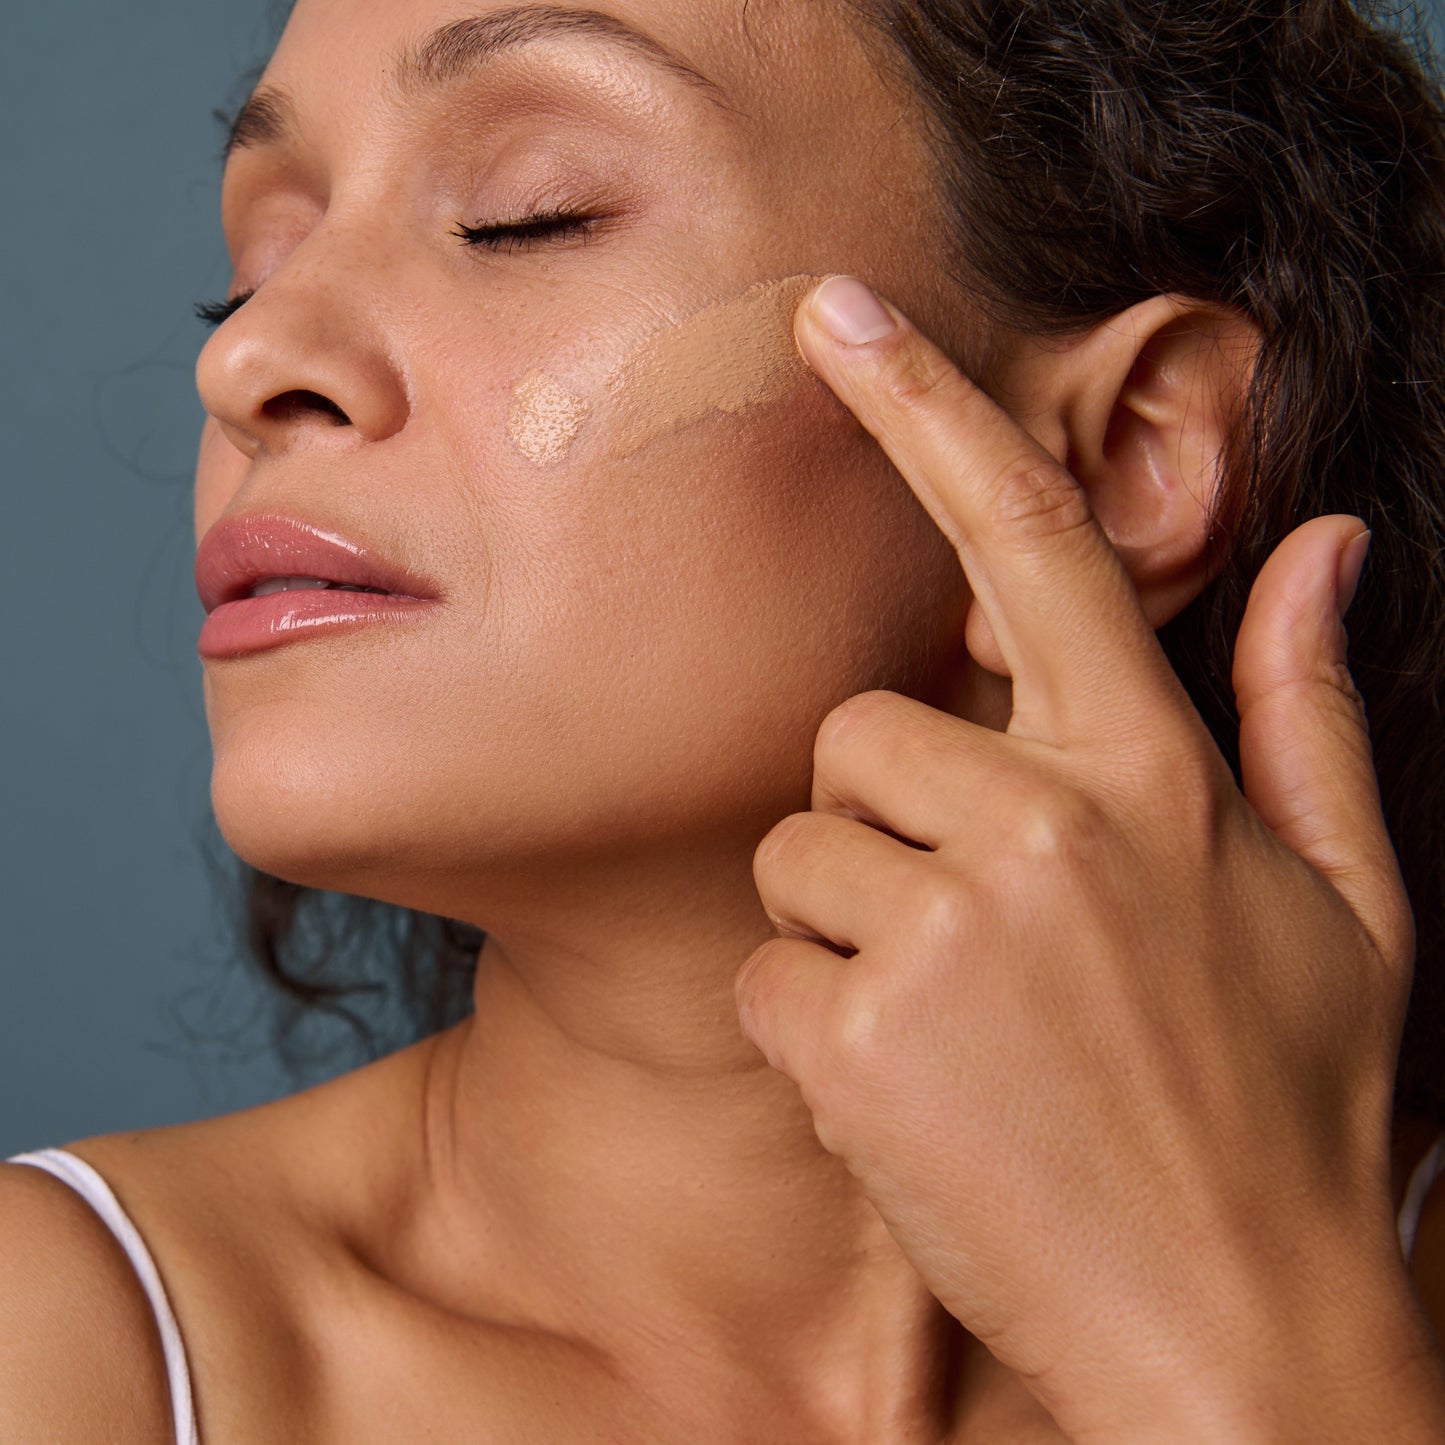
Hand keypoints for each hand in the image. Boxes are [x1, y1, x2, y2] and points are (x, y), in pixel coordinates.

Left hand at [735, 276, 1444, 1440]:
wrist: (1234, 1331)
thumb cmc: (1289, 1111)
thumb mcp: (1347, 903)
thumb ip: (1310, 708)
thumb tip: (1326, 542)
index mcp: (1155, 773)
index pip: (1032, 541)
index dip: (930, 408)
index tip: (841, 315)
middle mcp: (1046, 823)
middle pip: (855, 728)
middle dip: (886, 813)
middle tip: (967, 924)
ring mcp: (945, 929)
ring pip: (796, 847)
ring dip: (849, 924)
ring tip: (952, 1019)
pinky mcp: (857, 1034)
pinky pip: (763, 969)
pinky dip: (811, 1027)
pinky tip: (910, 1090)